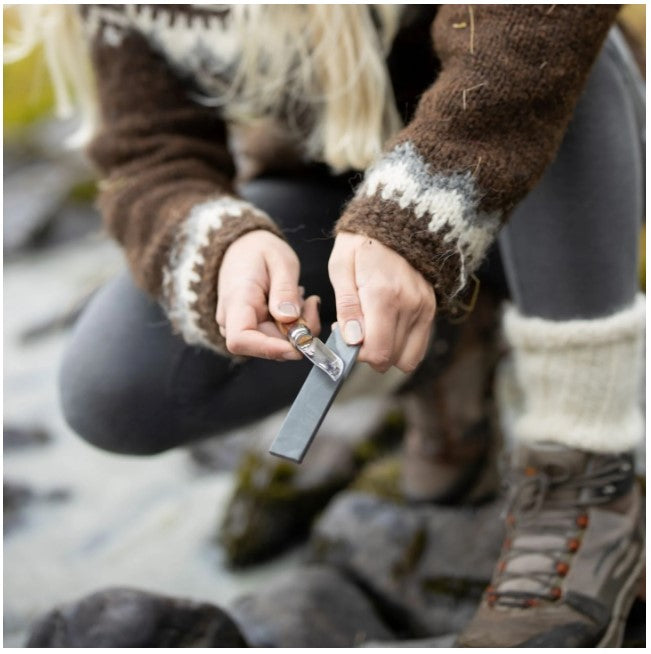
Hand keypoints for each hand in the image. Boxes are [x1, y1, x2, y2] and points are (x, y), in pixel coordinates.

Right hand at [216, 230, 320, 359]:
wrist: (243, 247)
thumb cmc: (259, 251)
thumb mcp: (280, 261)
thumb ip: (285, 290)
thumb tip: (289, 319)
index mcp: (236, 300)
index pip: (241, 340)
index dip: (270, 349)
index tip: (298, 344)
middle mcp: (232, 320)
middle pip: (266, 345)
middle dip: (296, 333)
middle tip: (311, 303)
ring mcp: (240, 327)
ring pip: (275, 344)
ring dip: (297, 328)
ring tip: (301, 296)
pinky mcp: (251, 330)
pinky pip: (276, 338)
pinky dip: (293, 326)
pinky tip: (295, 304)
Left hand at [328, 232, 435, 372]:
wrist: (397, 219)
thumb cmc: (362, 242)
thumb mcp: (341, 267)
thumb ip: (346, 306)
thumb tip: (352, 340)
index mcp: (384, 295)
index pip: (377, 351)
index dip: (357, 355)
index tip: (347, 337)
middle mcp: (410, 306)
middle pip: (392, 359)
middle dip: (371, 354)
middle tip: (357, 333)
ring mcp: (424, 308)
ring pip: (408, 358)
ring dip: (388, 352)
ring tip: (373, 330)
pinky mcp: (431, 309)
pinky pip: (419, 345)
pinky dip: (401, 344)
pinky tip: (386, 325)